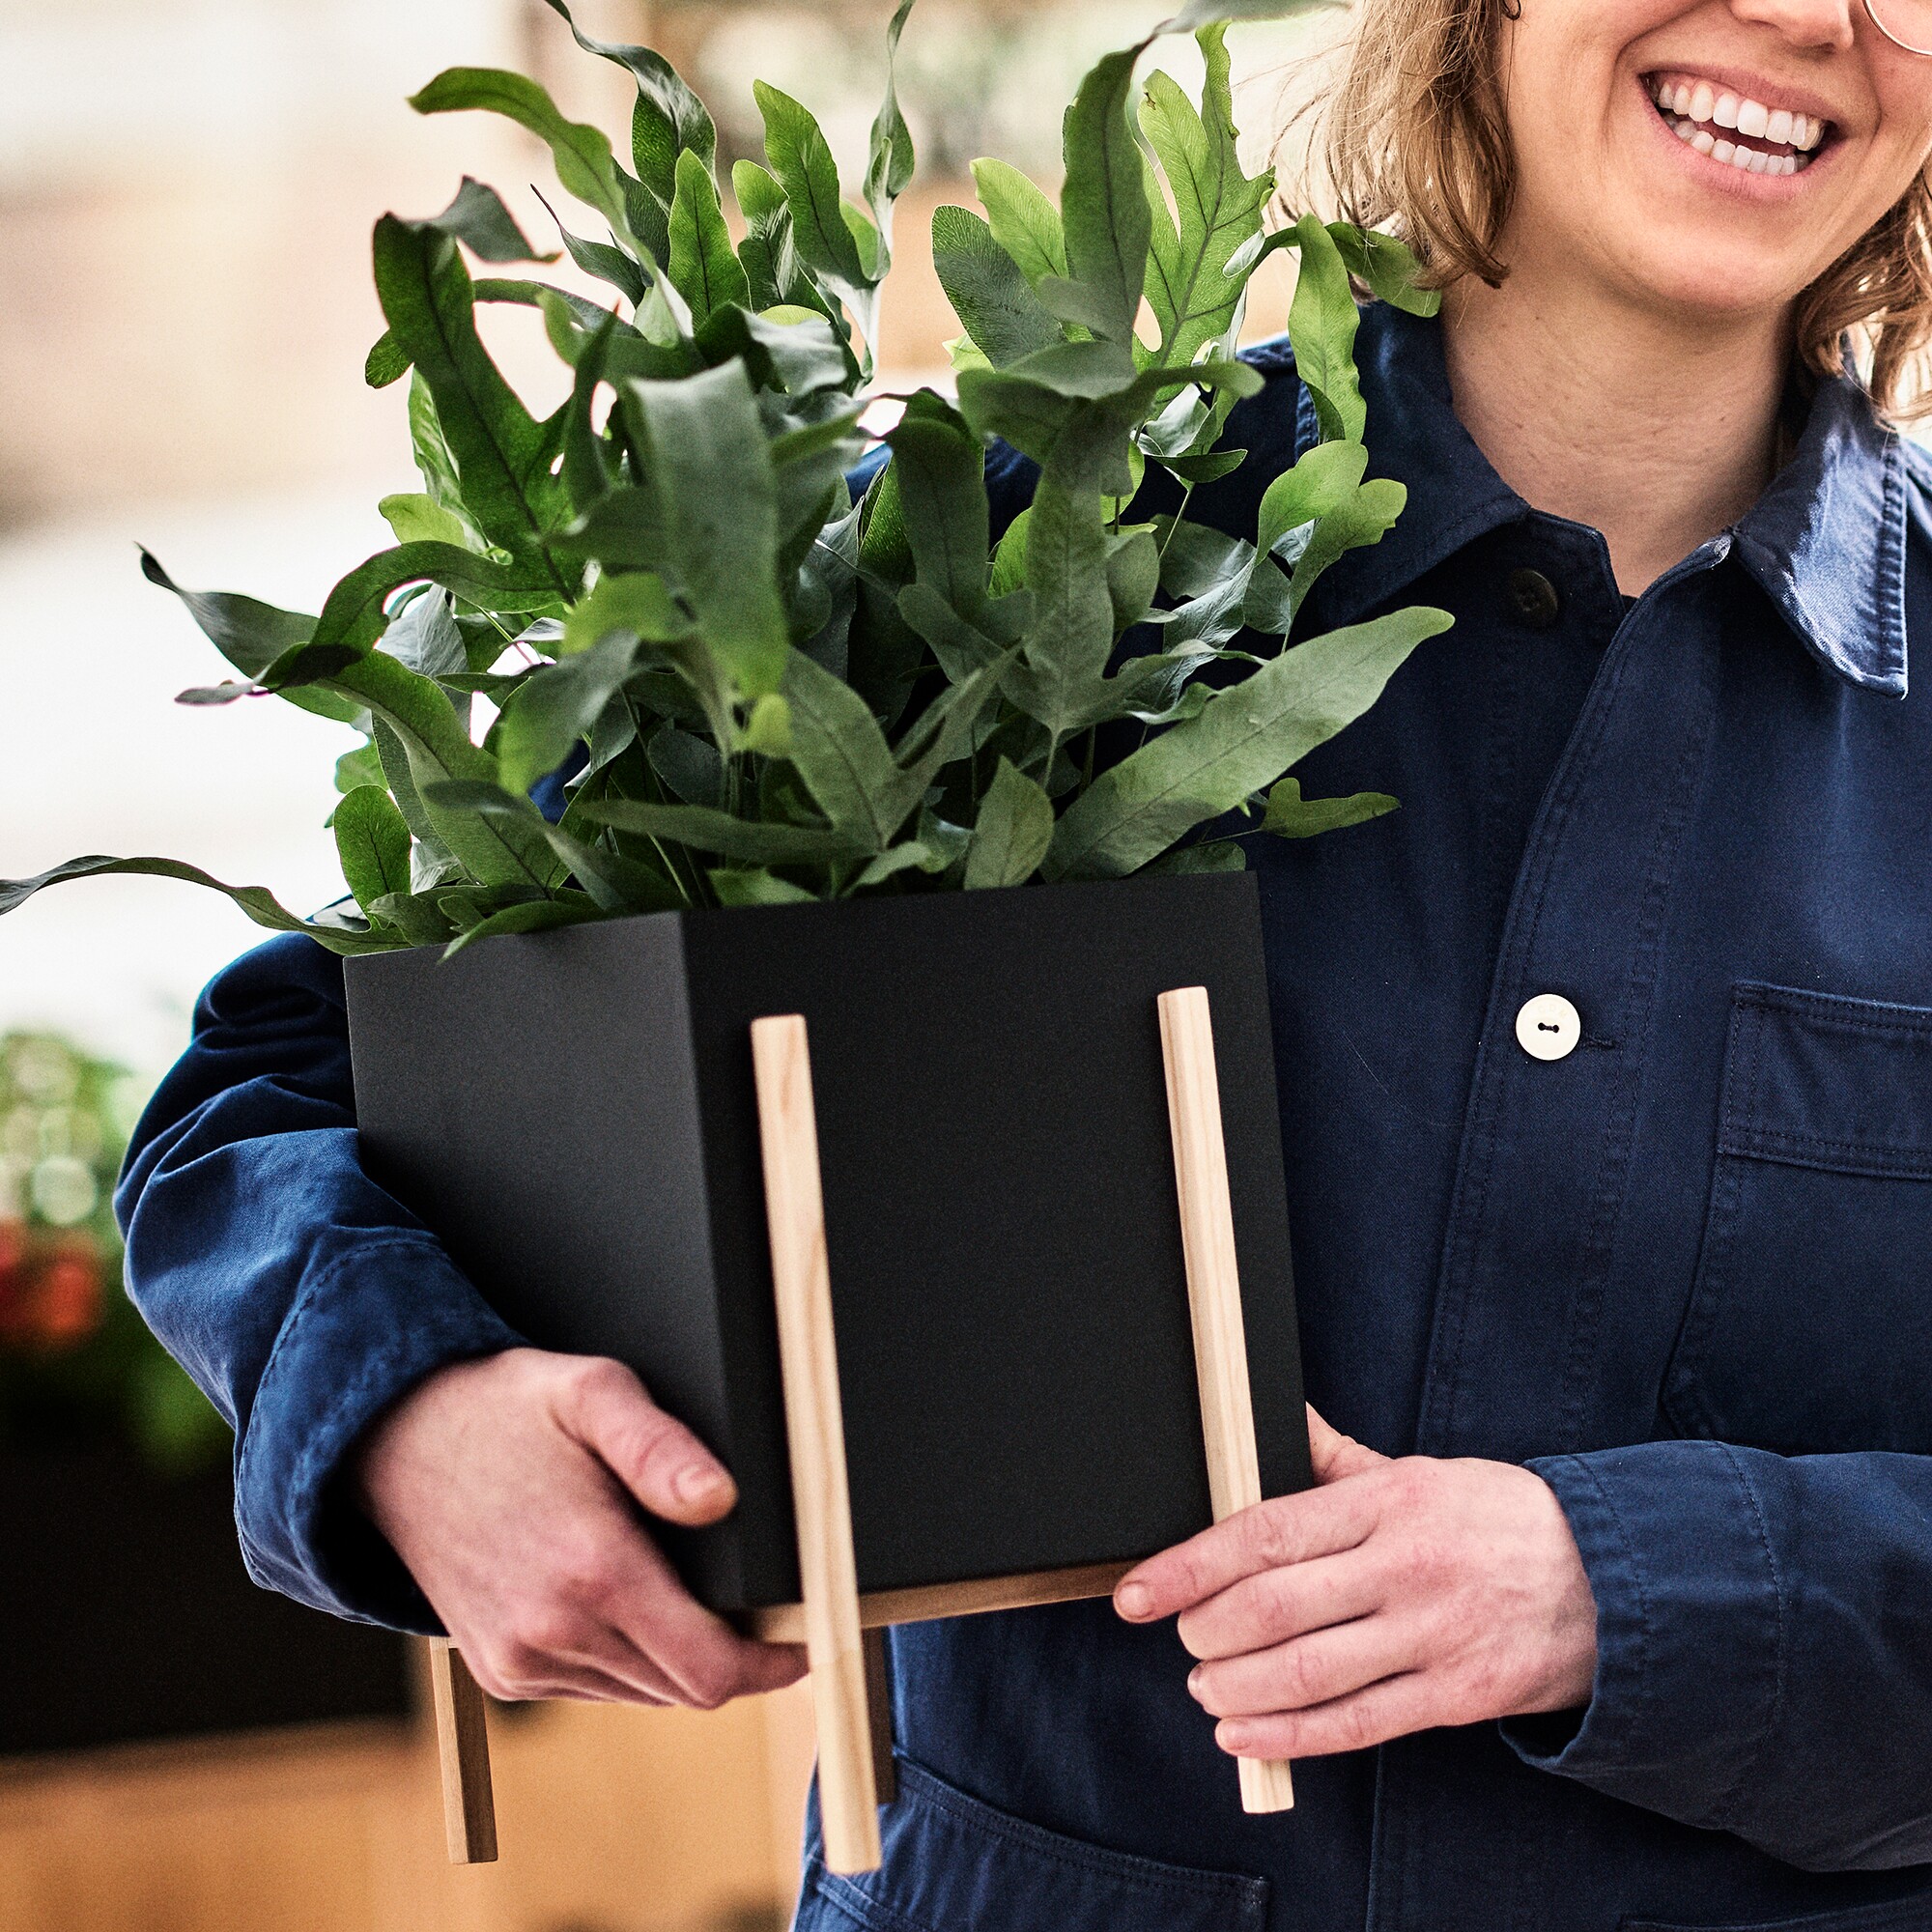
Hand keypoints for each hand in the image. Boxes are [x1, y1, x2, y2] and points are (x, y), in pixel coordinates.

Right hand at [355, 1346, 805, 1707]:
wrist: (394, 1442)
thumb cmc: (507, 1407)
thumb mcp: (593, 1391)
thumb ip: (662, 1447)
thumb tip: (722, 1501)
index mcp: (592, 1569)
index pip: (710, 1670)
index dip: (771, 1663)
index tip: (805, 1638)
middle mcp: (553, 1630)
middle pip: (686, 1689)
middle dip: (736, 1656)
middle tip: (761, 1606)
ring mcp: (521, 1660)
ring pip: (644, 1693)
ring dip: (681, 1657)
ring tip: (690, 1590)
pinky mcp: (500, 1671)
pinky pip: (596, 1687)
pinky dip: (630, 1659)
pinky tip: (628, 1598)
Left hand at [1113, 1407, 1596, 1759]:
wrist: (1613, 1581)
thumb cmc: (1497, 1519)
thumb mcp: (1418, 1471)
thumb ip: (1333, 1457)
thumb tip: (1267, 1417)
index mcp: (1386, 1502)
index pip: (1265, 1532)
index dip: (1190, 1566)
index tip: (1139, 1590)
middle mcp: (1404, 1566)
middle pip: (1273, 1607)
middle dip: (1205, 1629)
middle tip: (1178, 1636)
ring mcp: (1431, 1635)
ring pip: (1306, 1672)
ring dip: (1236, 1687)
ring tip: (1205, 1686)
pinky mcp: (1455, 1695)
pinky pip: (1355, 1724)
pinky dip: (1287, 1737)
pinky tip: (1243, 1735)